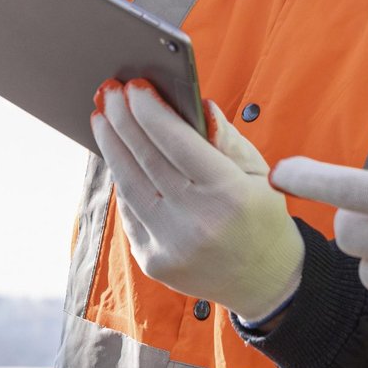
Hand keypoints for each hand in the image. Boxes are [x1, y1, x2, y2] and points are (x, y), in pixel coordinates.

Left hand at [91, 80, 303, 322]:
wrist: (265, 282)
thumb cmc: (261, 217)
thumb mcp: (258, 173)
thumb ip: (226, 138)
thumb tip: (197, 105)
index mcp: (230, 195)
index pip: (178, 143)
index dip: (151, 112)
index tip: (135, 86)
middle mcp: (197, 222)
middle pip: (146, 160)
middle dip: (123, 120)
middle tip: (108, 92)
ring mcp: (171, 245)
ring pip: (129, 184)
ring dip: (111, 146)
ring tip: (103, 118)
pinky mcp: (153, 261)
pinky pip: (129, 211)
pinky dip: (121, 179)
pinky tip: (116, 155)